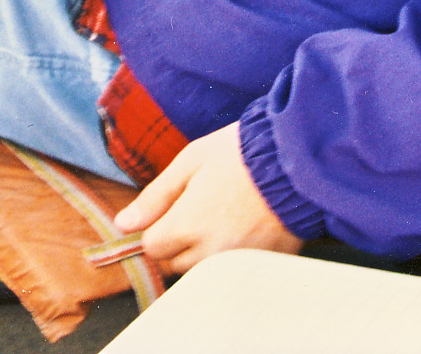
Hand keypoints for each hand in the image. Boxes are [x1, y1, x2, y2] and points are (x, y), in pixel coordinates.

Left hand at [113, 122, 303, 275]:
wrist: (296, 158)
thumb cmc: (241, 152)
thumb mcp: (192, 160)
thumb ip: (156, 195)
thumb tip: (124, 224)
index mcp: (187, 224)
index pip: (151, 246)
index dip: (157, 224)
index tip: (175, 205)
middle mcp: (208, 251)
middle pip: (174, 261)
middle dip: (178, 238)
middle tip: (200, 205)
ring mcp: (235, 262)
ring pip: (200, 268)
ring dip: (202, 249)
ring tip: (222, 213)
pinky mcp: (258, 264)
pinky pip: (229, 268)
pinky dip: (229, 253)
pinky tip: (242, 224)